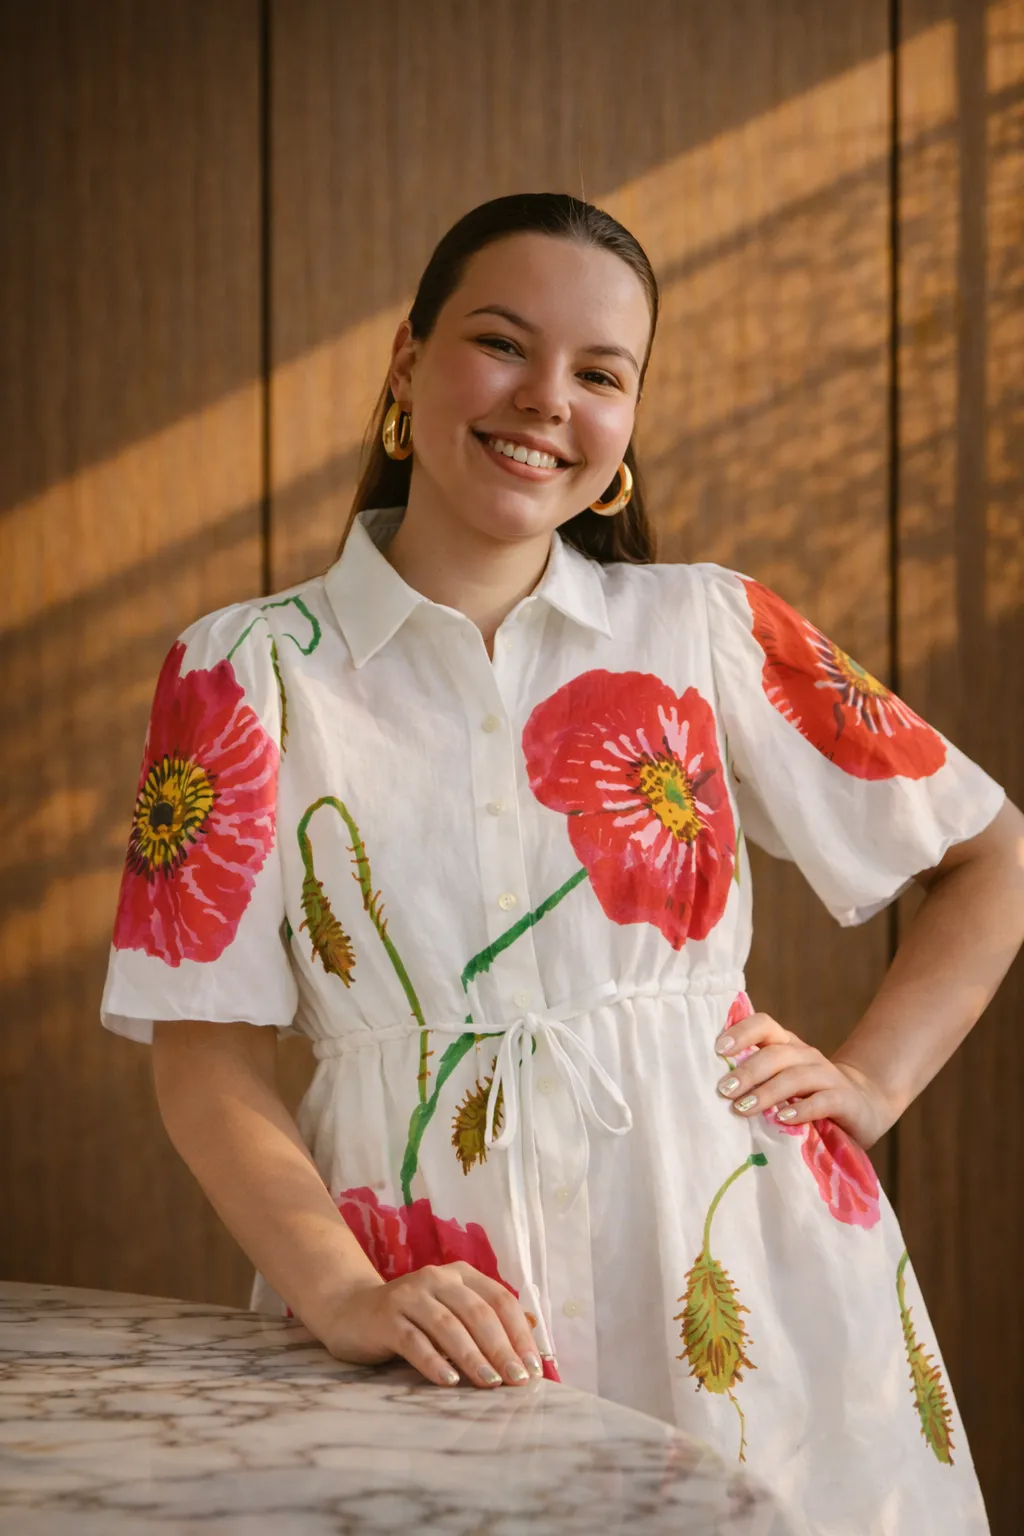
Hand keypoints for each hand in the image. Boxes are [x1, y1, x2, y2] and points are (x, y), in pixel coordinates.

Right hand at [318, 1263, 543, 1389]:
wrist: (350, 1310)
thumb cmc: (411, 1318)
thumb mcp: (452, 1312)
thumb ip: (488, 1316)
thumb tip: (534, 1324)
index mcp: (460, 1275)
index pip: (499, 1299)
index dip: (519, 1333)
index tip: (534, 1368)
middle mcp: (437, 1278)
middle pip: (477, 1312)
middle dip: (501, 1348)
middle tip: (517, 1380)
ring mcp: (410, 1296)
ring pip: (448, 1326)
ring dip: (472, 1356)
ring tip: (491, 1383)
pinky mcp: (386, 1318)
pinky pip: (414, 1341)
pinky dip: (434, 1361)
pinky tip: (449, 1381)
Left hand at [713, 1011, 897, 1151]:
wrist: (862, 1106)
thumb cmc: (809, 1095)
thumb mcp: (782, 1082)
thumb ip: (757, 1079)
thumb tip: (714, 1088)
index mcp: (788, 1045)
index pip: (764, 1025)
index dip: (742, 1032)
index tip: (718, 1049)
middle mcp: (806, 1055)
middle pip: (775, 1054)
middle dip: (747, 1071)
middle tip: (724, 1089)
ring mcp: (827, 1076)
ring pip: (794, 1077)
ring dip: (766, 1092)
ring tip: (743, 1109)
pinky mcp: (844, 1100)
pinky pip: (821, 1101)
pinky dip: (801, 1109)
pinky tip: (783, 1119)